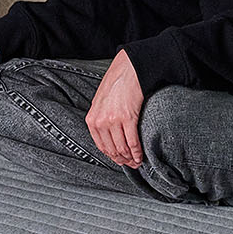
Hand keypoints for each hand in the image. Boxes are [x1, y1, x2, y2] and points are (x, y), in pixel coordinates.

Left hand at [87, 49, 145, 168]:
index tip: (121, 161)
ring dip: (130, 158)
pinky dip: (137, 151)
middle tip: (131, 165)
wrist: (129, 69)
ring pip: (122, 148)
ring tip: (137, 162)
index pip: (101, 146)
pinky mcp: (127, 117)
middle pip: (111, 149)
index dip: (112, 157)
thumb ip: (101, 119)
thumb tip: (109, 135)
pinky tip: (140, 155)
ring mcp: (113, 120)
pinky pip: (132, 141)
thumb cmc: (117, 83)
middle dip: (122, 160)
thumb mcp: (101, 102)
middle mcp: (100, 121)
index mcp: (92, 119)